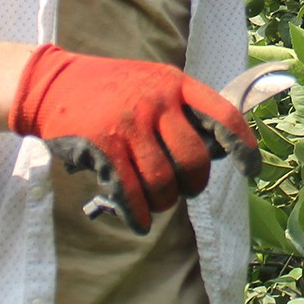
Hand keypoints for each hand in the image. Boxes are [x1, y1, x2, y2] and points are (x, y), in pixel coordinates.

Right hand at [8, 45, 259, 234]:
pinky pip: (130, 192)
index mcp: (176, 84)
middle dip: (194, 184)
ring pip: (162, 181)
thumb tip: (217, 151)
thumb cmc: (110, 90)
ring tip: (157, 202)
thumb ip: (181, 110)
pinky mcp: (103, 146)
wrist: (51, 84)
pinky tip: (139, 220)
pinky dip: (138, 213)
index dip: (243, 146)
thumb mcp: (152, 83)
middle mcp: (156, 102)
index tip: (251, 170)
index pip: (223, 116)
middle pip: (194, 159)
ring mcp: (129, 124)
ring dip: (164, 201)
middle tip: (185, 189)